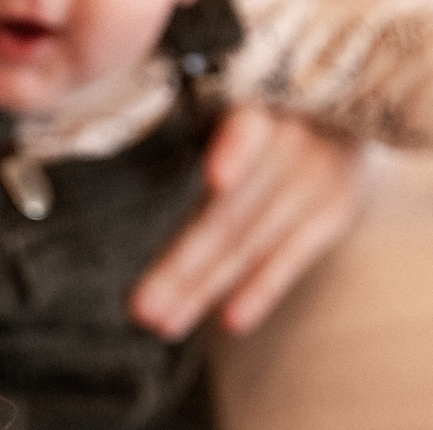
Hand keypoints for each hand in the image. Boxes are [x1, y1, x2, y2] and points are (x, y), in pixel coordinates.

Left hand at [131, 104, 362, 339]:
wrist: (336, 113)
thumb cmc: (249, 117)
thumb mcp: (222, 108)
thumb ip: (183, 140)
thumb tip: (96, 165)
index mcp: (255, 102)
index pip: (247, 128)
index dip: (236, 150)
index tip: (217, 180)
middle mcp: (294, 135)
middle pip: (232, 209)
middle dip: (183, 262)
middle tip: (140, 307)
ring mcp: (320, 173)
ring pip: (251, 241)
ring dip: (206, 287)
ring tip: (164, 323)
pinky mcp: (336, 209)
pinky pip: (292, 257)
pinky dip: (262, 289)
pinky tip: (231, 322)